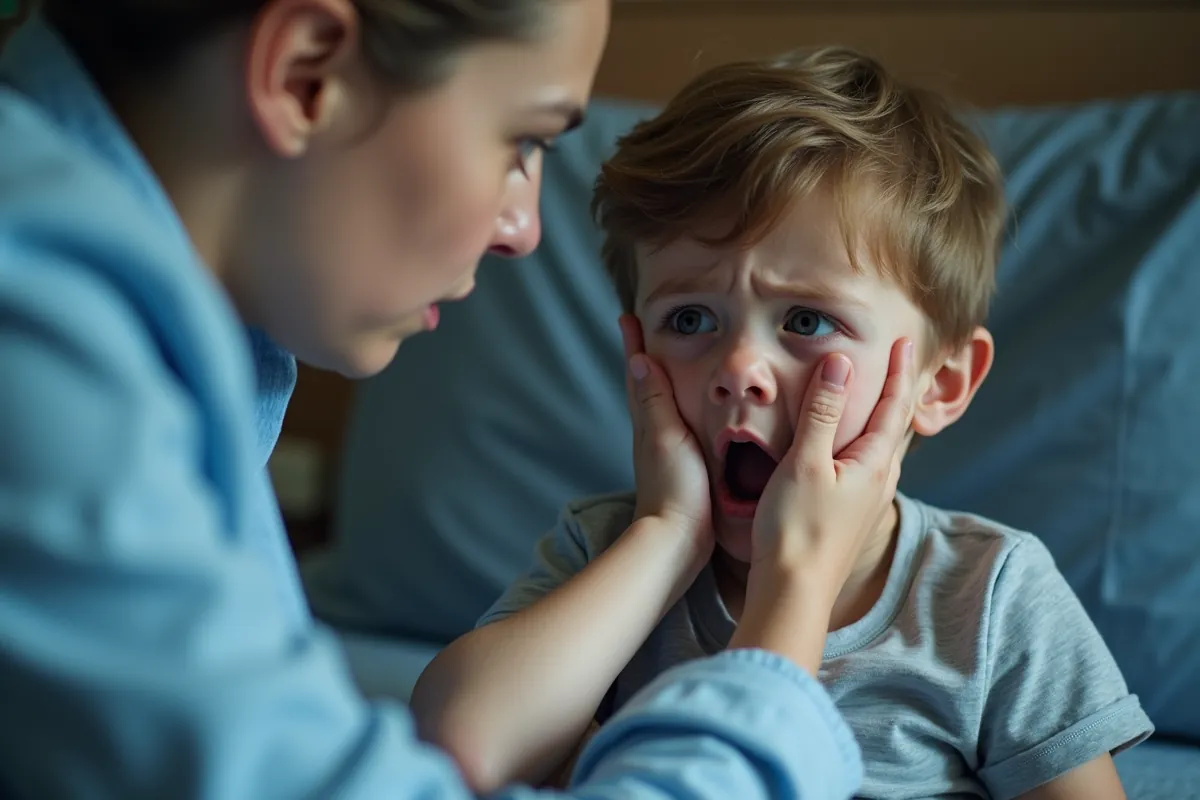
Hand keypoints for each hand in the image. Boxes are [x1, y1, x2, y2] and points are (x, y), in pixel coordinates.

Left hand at [619, 314, 712, 549]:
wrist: (678, 542)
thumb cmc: (675, 489)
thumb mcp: (668, 438)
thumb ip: (657, 402)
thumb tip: (639, 360)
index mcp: (649, 424)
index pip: (639, 376)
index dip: (634, 346)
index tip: (628, 316)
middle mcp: (652, 435)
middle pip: (644, 387)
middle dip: (643, 357)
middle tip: (643, 329)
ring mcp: (665, 452)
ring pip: (658, 406)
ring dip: (659, 380)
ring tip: (668, 360)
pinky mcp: (682, 468)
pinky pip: (676, 426)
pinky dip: (677, 408)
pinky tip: (692, 411)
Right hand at [750, 338, 915, 599]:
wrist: (793, 591)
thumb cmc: (795, 528)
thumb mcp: (805, 462)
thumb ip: (822, 412)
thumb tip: (841, 362)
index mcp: (873, 464)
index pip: (894, 406)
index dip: (900, 371)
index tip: (906, 342)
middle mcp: (878, 482)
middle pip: (894, 426)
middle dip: (898, 392)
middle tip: (902, 363)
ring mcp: (865, 502)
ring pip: (880, 449)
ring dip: (881, 418)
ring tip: (879, 398)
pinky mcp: (848, 516)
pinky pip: (864, 466)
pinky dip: (862, 443)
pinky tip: (850, 449)